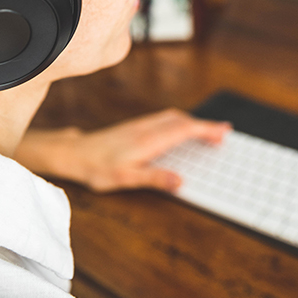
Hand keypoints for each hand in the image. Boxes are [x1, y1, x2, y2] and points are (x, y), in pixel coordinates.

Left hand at [15, 109, 230, 192]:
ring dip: (193, 122)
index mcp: (149, 140)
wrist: (74, 154)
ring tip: (207, 133)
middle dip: (205, 125)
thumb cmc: (97, 168)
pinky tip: (180, 131)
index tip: (223, 132)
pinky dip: (180, 123)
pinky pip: (165, 120)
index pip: (185, 129)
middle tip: (223, 134)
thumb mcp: (125, 179)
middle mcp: (147, 128)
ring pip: (174, 117)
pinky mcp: (136, 127)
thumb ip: (154, 178)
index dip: (206, 129)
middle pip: (183, 120)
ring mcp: (141, 125)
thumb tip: (180, 181)